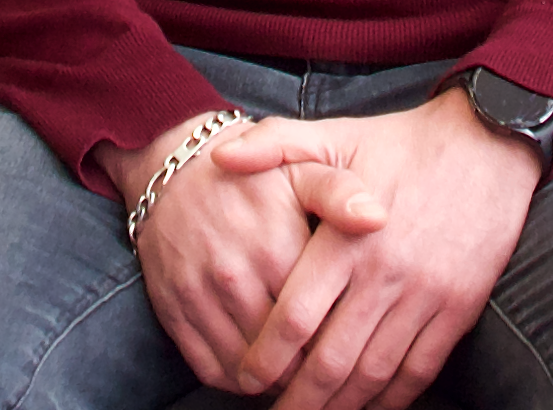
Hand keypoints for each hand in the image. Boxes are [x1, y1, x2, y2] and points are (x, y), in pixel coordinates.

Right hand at [102, 112, 356, 390]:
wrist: (176, 169)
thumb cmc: (253, 178)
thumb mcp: (301, 169)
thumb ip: (340, 193)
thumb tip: (378, 217)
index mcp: (275, 247)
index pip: (319, 321)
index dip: (340, 339)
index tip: (353, 341)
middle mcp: (234, 277)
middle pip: (285, 353)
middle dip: (310, 368)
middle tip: (329, 367)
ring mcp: (200, 298)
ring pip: (248, 370)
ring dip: (276, 380)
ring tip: (298, 373)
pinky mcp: (174, 312)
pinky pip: (212, 369)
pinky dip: (238, 382)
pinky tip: (260, 373)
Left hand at [211, 88, 539, 408]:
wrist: (487, 144)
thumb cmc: (401, 143)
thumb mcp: (335, 135)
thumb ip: (274, 145)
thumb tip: (221, 158)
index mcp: (347, 235)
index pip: (296, 316)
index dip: (266, 357)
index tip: (247, 377)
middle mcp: (386, 272)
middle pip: (332, 359)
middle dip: (298, 398)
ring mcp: (426, 294)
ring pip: (374, 373)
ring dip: (341, 406)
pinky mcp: (460, 308)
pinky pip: (420, 369)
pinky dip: (392, 398)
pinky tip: (370, 406)